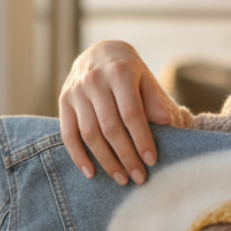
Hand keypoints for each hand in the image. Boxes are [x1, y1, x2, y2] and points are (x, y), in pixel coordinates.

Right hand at [59, 40, 173, 183]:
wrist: (100, 52)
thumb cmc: (129, 71)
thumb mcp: (145, 78)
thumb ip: (154, 100)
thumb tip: (166, 124)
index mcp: (120, 73)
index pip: (131, 113)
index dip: (142, 139)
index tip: (151, 161)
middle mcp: (95, 81)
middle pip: (110, 127)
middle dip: (126, 156)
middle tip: (139, 177)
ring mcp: (76, 91)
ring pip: (90, 134)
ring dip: (105, 161)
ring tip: (121, 179)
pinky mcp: (64, 101)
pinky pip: (68, 134)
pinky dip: (78, 156)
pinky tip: (91, 173)